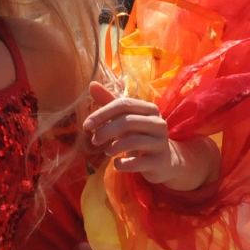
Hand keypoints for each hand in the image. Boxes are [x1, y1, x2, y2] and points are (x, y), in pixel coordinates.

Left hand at [81, 81, 216, 190]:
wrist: (163, 161)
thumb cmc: (140, 136)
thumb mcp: (126, 118)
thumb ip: (110, 103)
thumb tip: (92, 85)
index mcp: (149, 109)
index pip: (123, 104)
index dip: (102, 113)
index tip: (86, 125)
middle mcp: (158, 123)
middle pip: (127, 121)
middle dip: (105, 131)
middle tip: (94, 141)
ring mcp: (160, 142)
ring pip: (133, 141)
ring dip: (113, 147)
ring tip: (106, 152)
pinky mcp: (159, 161)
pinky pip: (137, 162)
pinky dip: (122, 164)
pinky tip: (117, 163)